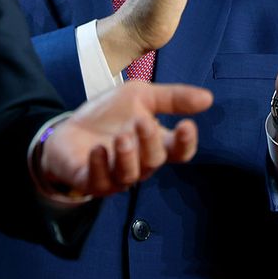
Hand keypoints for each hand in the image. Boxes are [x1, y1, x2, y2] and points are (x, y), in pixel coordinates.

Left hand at [39, 82, 213, 197]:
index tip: (187, 126)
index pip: (179, 152)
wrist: (69, 127)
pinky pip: (99, 182)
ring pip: (129, 175)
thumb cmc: (109, 114)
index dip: (186, 143)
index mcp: (155, 145)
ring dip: (127, 157)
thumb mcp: (140, 96)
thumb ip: (172, 98)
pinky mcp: (91, 182)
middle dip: (150, 142)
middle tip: (142, 122)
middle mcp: (139, 164)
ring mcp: (115, 176)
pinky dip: (99, 166)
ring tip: (122, 138)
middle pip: (154, 160)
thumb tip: (208, 98)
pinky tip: (97, 150)